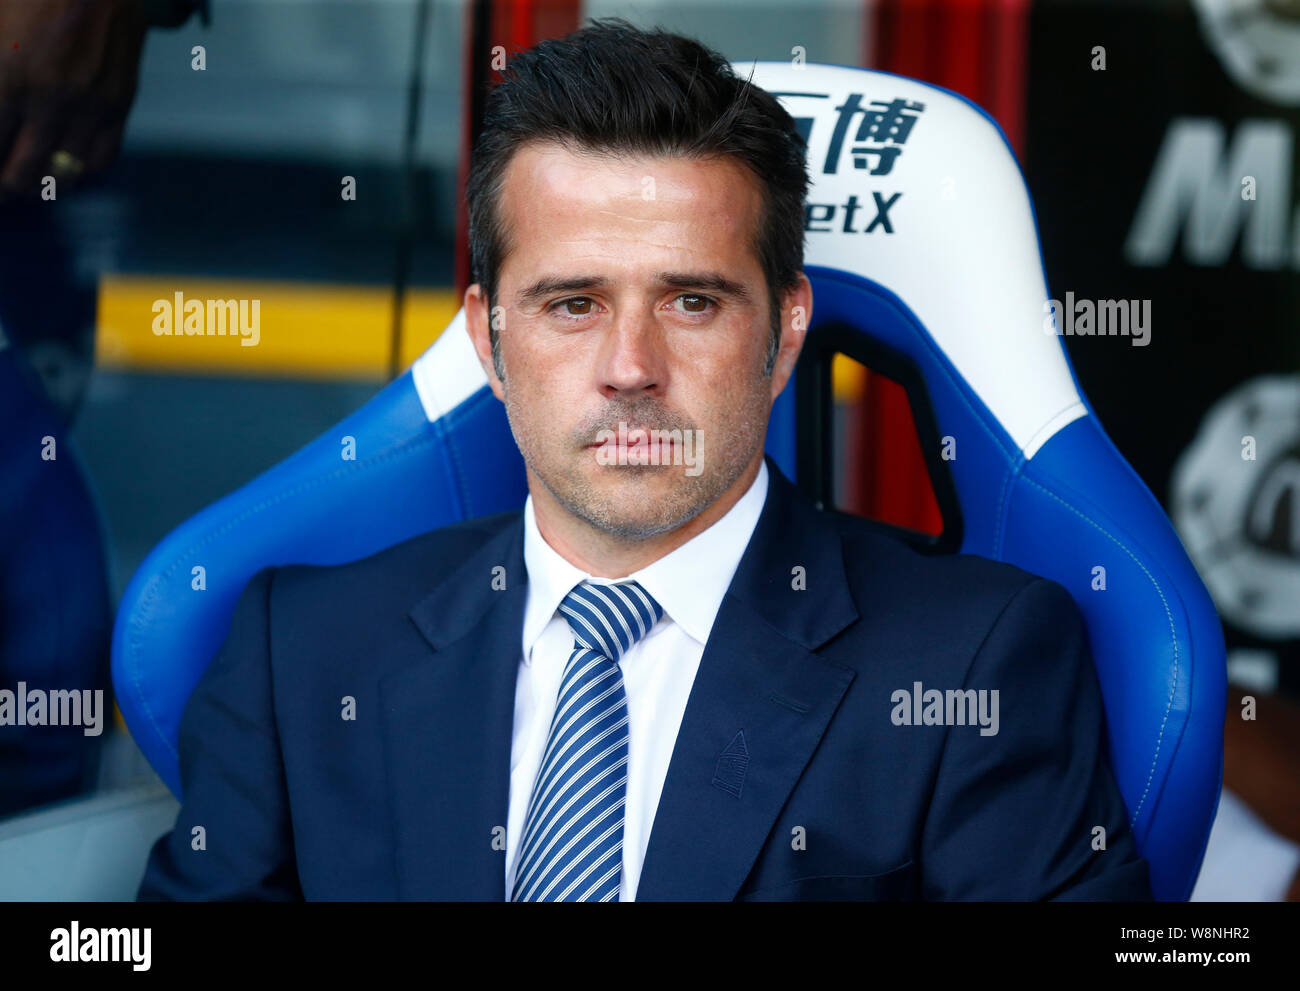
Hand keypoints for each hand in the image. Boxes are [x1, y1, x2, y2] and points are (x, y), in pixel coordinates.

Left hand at [0, 0, 148, 200]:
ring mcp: (90, 108)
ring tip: (28, 184)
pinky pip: (100, 160)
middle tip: (0, 188)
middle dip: (4, 188)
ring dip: (41, 187)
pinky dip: (80, 174)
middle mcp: (50, 102)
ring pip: (63, 177)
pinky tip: (64, 171)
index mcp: (8, 79)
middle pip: (21, 175)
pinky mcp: (119, 106)